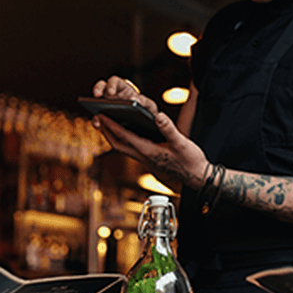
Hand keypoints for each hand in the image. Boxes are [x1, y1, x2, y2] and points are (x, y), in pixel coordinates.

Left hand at [90, 76, 208, 189]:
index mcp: (148, 151)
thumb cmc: (190, 161)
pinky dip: (123, 138)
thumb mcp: (181, 143)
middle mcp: (143, 156)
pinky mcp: (148, 159)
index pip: (124, 136)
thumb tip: (158, 116)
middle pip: (117, 144)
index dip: (111, 125)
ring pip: (122, 147)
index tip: (100, 115)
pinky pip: (130, 148)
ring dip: (112, 135)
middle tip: (96, 118)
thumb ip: (169, 129)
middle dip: (105, 131)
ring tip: (105, 123)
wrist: (196, 177)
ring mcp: (145, 159)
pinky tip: (125, 130)